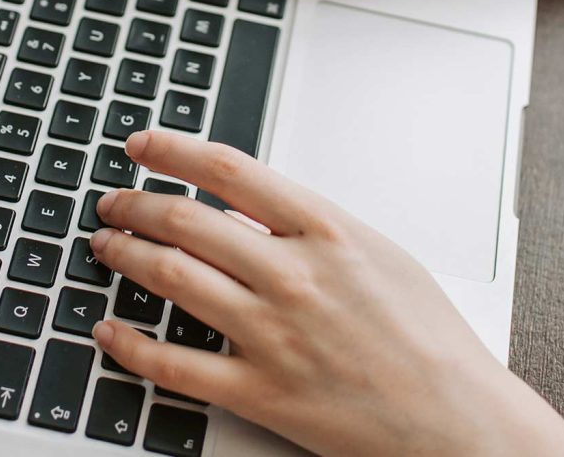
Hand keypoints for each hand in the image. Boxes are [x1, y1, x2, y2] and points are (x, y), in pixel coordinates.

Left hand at [90, 131, 563, 456]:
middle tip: (113, 201)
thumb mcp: (374, 250)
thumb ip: (305, 222)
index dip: (173, 149)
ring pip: (170, 278)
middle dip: (134, 203)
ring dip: (124, 254)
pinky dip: (131, 345)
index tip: (141, 145)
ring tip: (106, 245)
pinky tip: (110, 330)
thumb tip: (239, 202)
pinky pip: (174, 366)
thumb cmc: (426, 333)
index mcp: (323, 230)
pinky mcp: (260, 392)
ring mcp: (272, 334)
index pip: (228, 169)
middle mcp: (291, 275)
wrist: (457, 419)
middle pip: (184, 220)